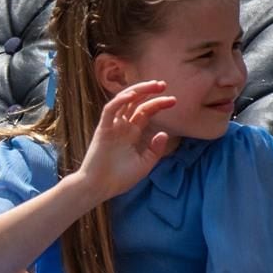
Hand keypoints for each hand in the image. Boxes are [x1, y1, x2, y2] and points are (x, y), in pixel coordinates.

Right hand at [76, 81, 175, 200]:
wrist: (99, 188)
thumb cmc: (120, 178)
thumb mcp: (144, 164)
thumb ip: (155, 149)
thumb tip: (164, 133)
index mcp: (132, 133)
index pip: (145, 112)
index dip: (159, 104)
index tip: (174, 101)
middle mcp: (122, 126)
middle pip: (136, 103)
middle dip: (150, 92)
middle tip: (164, 84)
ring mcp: (112, 126)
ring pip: (123, 101)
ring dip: (138, 91)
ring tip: (153, 85)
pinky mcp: (103, 129)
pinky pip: (110, 110)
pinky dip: (120, 101)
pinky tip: (132, 95)